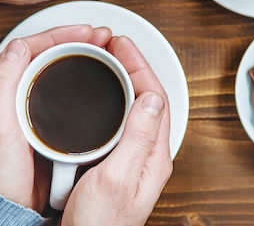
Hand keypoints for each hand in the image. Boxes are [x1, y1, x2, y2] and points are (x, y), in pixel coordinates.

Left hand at [0, 25, 112, 211]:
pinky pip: (57, 88)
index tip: (86, 32)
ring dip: (76, 55)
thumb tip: (18, 46)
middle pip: (41, 53)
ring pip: (51, 68)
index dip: (59, 35)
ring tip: (101, 50)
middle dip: (72, 40)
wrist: (5, 208)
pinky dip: (75, 77)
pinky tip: (91, 76)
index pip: (26, 47)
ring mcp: (21, 106)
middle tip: (101, 37)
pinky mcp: (36, 120)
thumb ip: (2, 84)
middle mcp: (4, 93)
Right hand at [60, 35, 172, 225]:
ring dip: (124, 80)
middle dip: (133, 66)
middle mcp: (148, 154)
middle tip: (114, 45)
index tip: (122, 46)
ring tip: (107, 60)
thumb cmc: (100, 225)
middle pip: (147, 98)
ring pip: (134, 108)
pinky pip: (121, 121)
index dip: (140, 66)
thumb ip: (137, 137)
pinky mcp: (116, 163)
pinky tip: (97, 95)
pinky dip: (112, 100)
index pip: (155, 98)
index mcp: (153, 156)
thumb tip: (152, 97)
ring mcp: (132, 158)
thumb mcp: (117, 178)